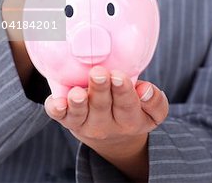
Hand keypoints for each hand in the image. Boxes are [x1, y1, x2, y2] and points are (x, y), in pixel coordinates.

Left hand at [44, 66, 168, 181]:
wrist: (111, 137)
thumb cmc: (132, 111)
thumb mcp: (151, 112)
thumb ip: (155, 101)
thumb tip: (145, 89)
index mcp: (129, 120)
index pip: (127, 105)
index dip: (122, 90)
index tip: (119, 75)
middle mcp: (104, 124)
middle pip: (101, 106)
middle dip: (100, 89)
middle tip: (98, 73)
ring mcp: (83, 122)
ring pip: (79, 114)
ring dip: (77, 103)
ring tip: (77, 93)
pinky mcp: (66, 118)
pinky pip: (59, 116)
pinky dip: (57, 109)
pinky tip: (56, 102)